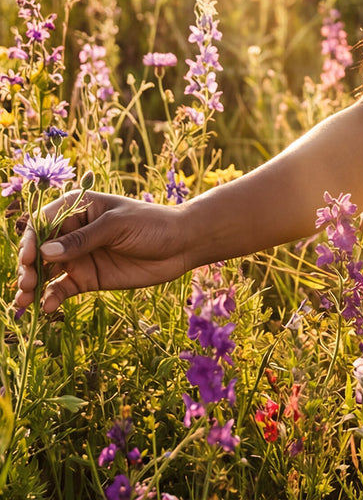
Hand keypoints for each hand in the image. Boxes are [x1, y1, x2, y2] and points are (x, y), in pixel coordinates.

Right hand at [14, 191, 190, 313]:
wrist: (182, 244)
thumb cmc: (153, 224)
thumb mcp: (118, 226)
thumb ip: (83, 239)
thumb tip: (44, 252)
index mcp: (78, 208)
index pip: (42, 222)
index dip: (30, 239)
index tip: (28, 257)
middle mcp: (73, 232)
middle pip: (38, 250)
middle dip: (27, 266)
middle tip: (26, 283)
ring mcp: (79, 257)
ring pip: (45, 272)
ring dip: (31, 286)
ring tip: (25, 300)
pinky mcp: (87, 278)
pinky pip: (61, 290)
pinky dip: (50, 298)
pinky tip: (46, 308)